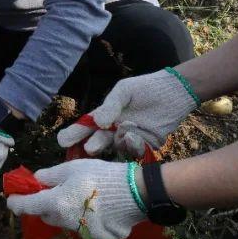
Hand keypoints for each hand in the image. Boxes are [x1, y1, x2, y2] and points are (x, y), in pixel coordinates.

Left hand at [6, 159, 146, 238]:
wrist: (137, 193)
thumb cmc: (101, 176)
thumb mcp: (71, 168)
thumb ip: (49, 176)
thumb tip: (36, 181)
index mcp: (55, 204)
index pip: (25, 207)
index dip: (15, 202)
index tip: (11, 199)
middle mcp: (65, 222)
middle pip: (45, 215)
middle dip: (44, 205)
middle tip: (54, 191)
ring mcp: (83, 233)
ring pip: (64, 222)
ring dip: (64, 212)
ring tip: (80, 197)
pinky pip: (83, 229)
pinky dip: (85, 220)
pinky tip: (99, 208)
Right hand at [57, 69, 198, 157]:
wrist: (175, 92)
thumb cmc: (145, 88)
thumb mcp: (124, 91)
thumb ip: (110, 106)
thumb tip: (99, 122)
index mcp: (106, 115)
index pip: (85, 126)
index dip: (73, 134)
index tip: (63, 141)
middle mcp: (115, 129)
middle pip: (98, 140)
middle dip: (91, 145)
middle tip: (89, 148)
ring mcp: (130, 137)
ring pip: (116, 147)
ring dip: (114, 145)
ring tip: (114, 139)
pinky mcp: (147, 144)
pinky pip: (136, 150)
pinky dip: (133, 147)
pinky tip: (135, 138)